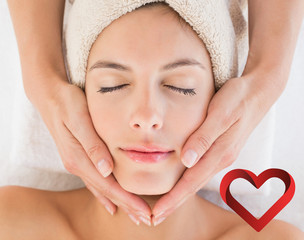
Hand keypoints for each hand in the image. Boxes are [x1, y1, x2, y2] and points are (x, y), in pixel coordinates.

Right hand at [26, 76, 151, 223]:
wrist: (48, 95)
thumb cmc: (67, 102)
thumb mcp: (80, 118)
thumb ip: (92, 144)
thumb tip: (107, 170)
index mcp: (78, 158)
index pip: (108, 185)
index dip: (127, 200)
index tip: (145, 212)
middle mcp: (76, 164)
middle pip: (105, 191)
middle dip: (126, 206)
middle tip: (145, 219)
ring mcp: (76, 162)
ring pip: (100, 188)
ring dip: (118, 202)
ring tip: (133, 215)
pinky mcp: (77, 157)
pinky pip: (93, 181)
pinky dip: (104, 194)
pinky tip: (110, 202)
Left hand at [151, 70, 283, 224]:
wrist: (258, 92)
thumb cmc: (237, 99)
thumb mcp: (220, 113)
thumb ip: (204, 137)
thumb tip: (187, 160)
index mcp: (219, 153)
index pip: (190, 183)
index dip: (172, 199)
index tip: (156, 213)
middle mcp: (220, 159)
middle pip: (192, 187)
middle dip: (173, 204)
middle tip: (154, 218)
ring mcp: (221, 156)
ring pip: (196, 181)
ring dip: (179, 195)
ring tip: (163, 206)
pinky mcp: (220, 150)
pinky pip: (200, 171)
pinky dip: (187, 182)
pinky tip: (179, 183)